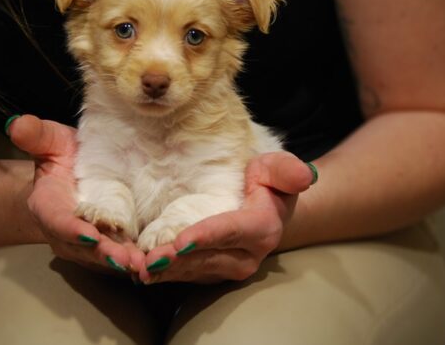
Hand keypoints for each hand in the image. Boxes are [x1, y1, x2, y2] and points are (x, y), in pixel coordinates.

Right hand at [8, 114, 144, 275]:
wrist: (68, 178)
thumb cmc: (60, 157)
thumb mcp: (50, 141)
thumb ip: (36, 135)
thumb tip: (18, 124)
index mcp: (47, 206)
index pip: (57, 221)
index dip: (72, 230)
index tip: (91, 235)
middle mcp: (63, 232)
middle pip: (83, 247)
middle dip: (105, 254)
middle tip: (127, 259)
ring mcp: (84, 244)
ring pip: (102, 257)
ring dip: (122, 261)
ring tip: (143, 264)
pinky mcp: (105, 247)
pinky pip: (118, 257)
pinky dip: (134, 260)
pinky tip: (152, 262)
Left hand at [138, 152, 314, 283]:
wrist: (267, 208)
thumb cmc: (267, 182)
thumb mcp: (277, 168)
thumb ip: (286, 170)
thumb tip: (304, 176)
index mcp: (261, 227)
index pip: (230, 231)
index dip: (206, 237)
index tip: (180, 241)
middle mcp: (247, 255)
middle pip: (208, 258)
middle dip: (178, 260)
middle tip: (148, 260)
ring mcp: (229, 267)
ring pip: (195, 271)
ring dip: (168, 271)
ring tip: (139, 268)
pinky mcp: (212, 271)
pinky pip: (187, 275)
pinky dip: (166, 274)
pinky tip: (142, 271)